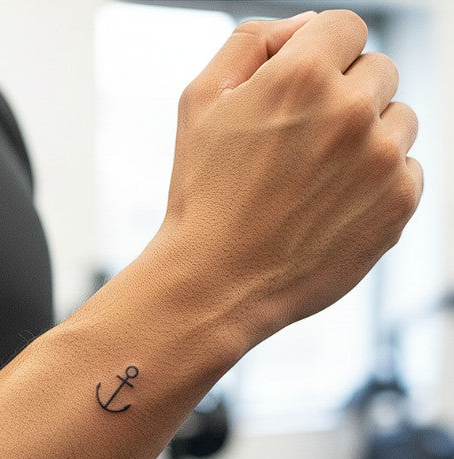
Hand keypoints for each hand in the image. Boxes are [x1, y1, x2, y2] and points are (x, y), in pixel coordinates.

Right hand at [158, 11, 421, 343]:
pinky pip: (409, 170)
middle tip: (301, 145)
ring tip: (316, 182)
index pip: (346, 28)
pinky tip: (332, 208)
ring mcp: (382, 159)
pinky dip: (378, 184)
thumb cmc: (202, 194)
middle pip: (379, 71)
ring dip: (368, 139)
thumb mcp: (199, 103)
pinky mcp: (399, 203)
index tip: (300, 95)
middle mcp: (352, 109)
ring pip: (400, 120)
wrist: (216, 282)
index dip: (320, 57)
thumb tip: (306, 26)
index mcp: (302, 74)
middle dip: (345, 96)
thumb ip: (250, 43)